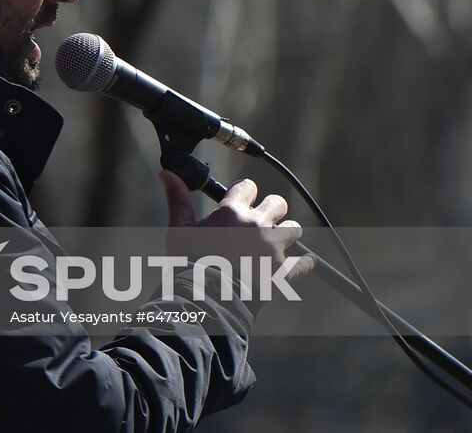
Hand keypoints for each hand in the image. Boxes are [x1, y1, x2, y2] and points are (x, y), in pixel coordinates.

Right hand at [159, 172, 312, 279]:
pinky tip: (299, 264)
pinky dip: (303, 263)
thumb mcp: (179, 230)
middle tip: (262, 221)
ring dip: (286, 233)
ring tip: (275, 243)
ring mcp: (272, 247)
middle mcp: (256, 224)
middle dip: (272, 210)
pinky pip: (305, 262)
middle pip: (278, 203)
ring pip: (293, 229)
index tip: (242, 200)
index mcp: (232, 211)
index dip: (245, 192)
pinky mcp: (283, 270)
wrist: (208, 298)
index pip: (247, 186)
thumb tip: (166, 173)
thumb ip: (177, 200)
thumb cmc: (190, 263)